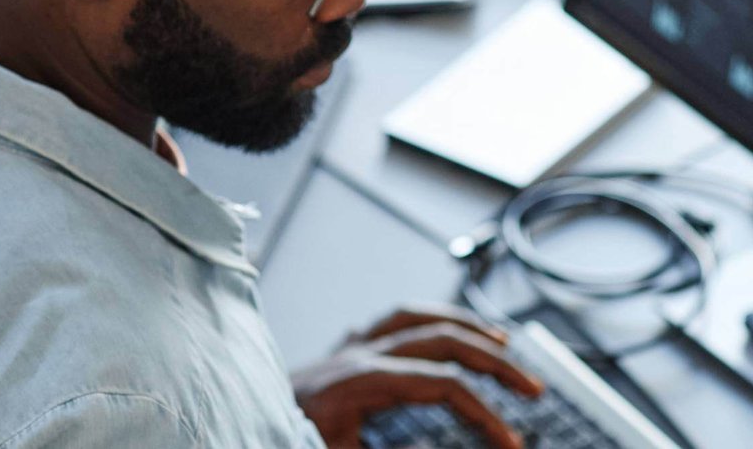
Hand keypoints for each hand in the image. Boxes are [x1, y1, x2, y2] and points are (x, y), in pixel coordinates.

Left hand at [293, 304, 544, 448]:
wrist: (220, 438)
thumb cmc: (275, 442)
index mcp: (356, 380)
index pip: (443, 385)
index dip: (485, 414)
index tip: (510, 443)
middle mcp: (351, 354)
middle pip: (442, 339)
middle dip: (494, 362)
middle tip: (532, 387)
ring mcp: (341, 349)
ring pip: (418, 317)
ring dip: (467, 326)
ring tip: (504, 344)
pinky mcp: (333, 356)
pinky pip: (388, 322)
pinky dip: (425, 322)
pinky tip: (443, 332)